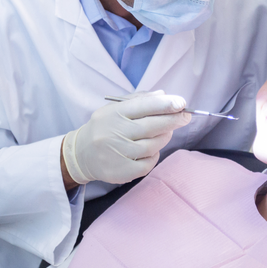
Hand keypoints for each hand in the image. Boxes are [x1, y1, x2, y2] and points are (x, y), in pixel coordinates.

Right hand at [61, 92, 191, 185]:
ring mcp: (117, 154)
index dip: (165, 104)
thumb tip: (164, 95)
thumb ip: (139, 101)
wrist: (81, 154)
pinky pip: (148, 163)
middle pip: (151, 126)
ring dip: (164, 138)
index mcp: (113, 113)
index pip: (143, 106)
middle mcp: (114, 133)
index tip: (182, 103)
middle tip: (185, 116)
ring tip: (166, 132)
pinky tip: (151, 150)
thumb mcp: (115, 109)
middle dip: (172, 120)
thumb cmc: (104, 127)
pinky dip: (154, 155)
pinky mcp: (121, 172)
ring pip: (152, 145)